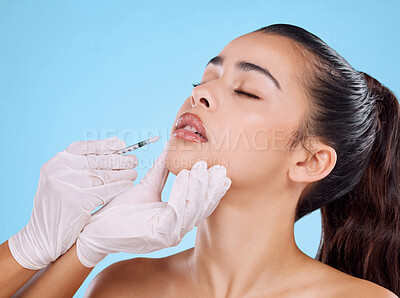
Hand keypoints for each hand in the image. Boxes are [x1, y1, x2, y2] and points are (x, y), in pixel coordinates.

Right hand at [8, 137, 137, 269]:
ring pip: (104, 175)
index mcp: (57, 162)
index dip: (106, 145)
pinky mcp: (77, 201)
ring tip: (133, 173)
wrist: (43, 236)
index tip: (121, 145)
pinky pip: (106, 191)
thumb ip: (80, 166)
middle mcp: (60, 171)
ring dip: (122, 173)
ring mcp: (67, 185)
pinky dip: (119, 187)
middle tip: (133, 160)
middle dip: (119, 160)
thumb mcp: (62, 180)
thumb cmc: (58, 207)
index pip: (86, 147)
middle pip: (97, 160)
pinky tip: (128, 185)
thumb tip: (113, 148)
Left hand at [76, 140, 231, 267]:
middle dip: (210, 187)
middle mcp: (176, 232)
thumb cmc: (121, 211)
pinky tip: (186, 177)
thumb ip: (162, 172)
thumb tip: (170, 148)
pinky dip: (182, 192)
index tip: (220, 171)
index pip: (200, 206)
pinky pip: (176, 210)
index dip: (212, 190)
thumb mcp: (147, 187)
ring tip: (200, 168)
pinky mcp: (158, 234)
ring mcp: (169, 235)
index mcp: (176, 222)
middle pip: (201, 208)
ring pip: (191, 209)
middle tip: (217, 168)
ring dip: (198, 187)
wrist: (97, 228)